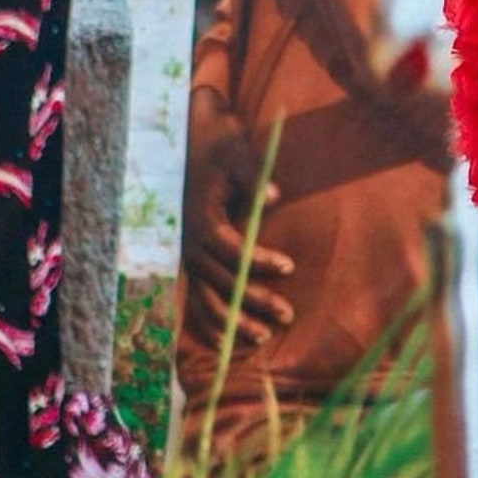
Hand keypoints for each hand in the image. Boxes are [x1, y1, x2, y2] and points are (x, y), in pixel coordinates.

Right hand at [181, 89, 294, 345]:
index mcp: (201, 216)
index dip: (257, 260)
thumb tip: (274, 198)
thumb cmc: (220, 145)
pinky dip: (209, 322)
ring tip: (263, 337)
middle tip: (287, 315)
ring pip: (207, 297)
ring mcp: (188, 253)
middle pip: (220, 280)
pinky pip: (196, 298)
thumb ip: (253, 178)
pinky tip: (227, 340)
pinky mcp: (191, 259)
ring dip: (233, 321)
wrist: (190, 137)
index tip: (289, 265)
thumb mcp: (238, 153)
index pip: (230, 247)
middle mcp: (190, 241)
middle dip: (253, 300)